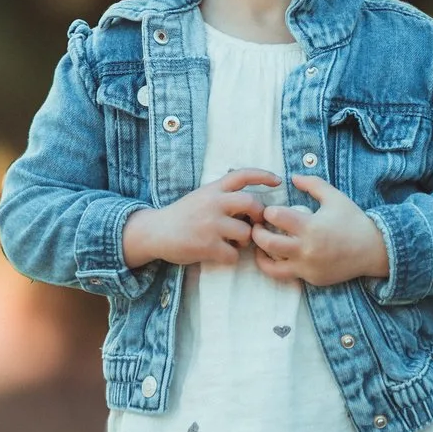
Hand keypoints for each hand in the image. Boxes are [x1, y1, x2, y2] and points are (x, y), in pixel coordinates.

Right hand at [122, 169, 278, 267]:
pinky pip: (234, 255)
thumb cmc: (182, 216)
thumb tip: (253, 204)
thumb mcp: (201, 197)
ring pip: (246, 233)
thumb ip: (223, 196)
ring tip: (233, 242)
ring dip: (245, 241)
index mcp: (212, 189)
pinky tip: (221, 253)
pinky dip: (232, 257)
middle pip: (251, 203)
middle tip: (256, 224)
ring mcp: (210, 225)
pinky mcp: (207, 246)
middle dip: (259, 215)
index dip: (263, 175)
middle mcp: (213, 204)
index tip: (278, 181)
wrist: (154, 232)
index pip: (242, 175)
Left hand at [252, 174, 390, 286]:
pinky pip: (286, 275)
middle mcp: (307, 249)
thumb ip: (312, 184)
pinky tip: (275, 257)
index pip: (275, 217)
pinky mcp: (311, 278)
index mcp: (311, 226)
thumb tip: (293, 177)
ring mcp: (308, 267)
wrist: (373, 250)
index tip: (270, 211)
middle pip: (267, 243)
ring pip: (271, 265)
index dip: (268, 211)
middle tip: (257, 226)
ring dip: (261, 253)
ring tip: (261, 244)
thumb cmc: (353, 221)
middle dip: (257, 232)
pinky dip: (277, 266)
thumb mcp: (334, 197)